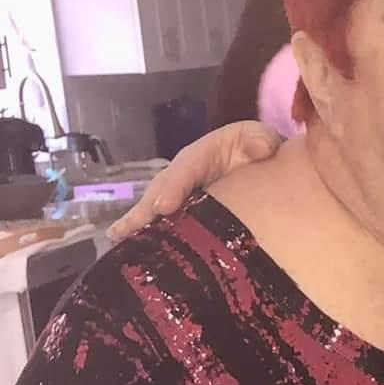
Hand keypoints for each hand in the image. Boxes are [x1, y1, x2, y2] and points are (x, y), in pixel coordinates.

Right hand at [109, 122, 282, 240]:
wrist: (256, 165)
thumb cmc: (254, 149)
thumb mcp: (258, 137)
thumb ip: (259, 139)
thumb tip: (261, 147)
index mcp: (201, 156)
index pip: (185, 169)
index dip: (174, 187)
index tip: (165, 207)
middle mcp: (181, 175)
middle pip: (160, 191)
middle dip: (147, 210)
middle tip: (133, 229)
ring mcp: (177, 194)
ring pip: (154, 209)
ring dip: (137, 225)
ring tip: (120, 240)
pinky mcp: (178, 212)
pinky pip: (158, 223)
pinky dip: (140, 234)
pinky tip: (122, 248)